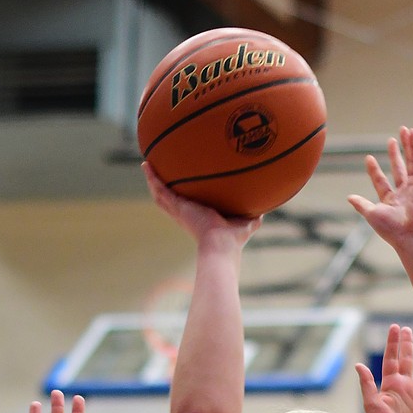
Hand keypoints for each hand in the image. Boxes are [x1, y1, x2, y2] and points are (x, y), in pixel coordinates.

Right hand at [142, 162, 262, 246]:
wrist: (221, 246)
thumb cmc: (234, 240)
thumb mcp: (247, 222)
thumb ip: (254, 215)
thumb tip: (266, 209)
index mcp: (201, 217)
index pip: (191, 205)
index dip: (185, 197)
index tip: (183, 186)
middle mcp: (188, 214)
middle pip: (172, 199)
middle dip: (165, 187)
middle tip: (159, 173)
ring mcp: (180, 211)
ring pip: (162, 195)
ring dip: (154, 181)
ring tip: (147, 166)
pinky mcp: (177, 208)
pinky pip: (161, 191)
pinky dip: (152, 179)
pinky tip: (146, 166)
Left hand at [347, 126, 412, 248]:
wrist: (412, 238)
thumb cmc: (392, 230)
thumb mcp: (372, 215)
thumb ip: (362, 205)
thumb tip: (349, 197)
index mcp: (389, 202)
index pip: (380, 182)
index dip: (374, 170)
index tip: (368, 158)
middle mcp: (401, 194)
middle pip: (397, 170)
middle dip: (394, 155)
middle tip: (391, 141)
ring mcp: (412, 189)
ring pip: (409, 163)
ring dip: (407, 147)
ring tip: (405, 130)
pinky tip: (412, 135)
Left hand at [357, 324, 412, 412]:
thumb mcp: (372, 404)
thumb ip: (368, 384)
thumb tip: (358, 364)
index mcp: (391, 384)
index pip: (392, 358)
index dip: (393, 343)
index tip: (395, 327)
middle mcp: (405, 387)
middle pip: (407, 360)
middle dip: (407, 345)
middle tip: (406, 329)